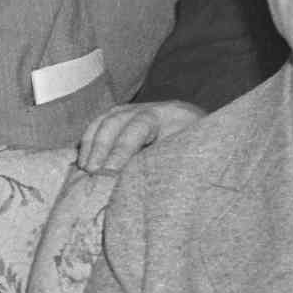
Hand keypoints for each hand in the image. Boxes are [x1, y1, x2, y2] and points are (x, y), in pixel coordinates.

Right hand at [74, 101, 204, 175]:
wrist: (209, 144)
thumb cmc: (199, 159)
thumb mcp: (186, 162)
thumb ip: (162, 167)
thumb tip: (129, 184)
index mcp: (171, 116)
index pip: (139, 126)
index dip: (121, 149)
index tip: (110, 173)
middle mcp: (150, 108)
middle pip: (117, 119)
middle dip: (101, 146)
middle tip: (92, 172)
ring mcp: (136, 111)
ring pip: (105, 120)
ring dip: (91, 144)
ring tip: (84, 168)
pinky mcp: (125, 119)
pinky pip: (100, 125)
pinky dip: (89, 141)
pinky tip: (83, 160)